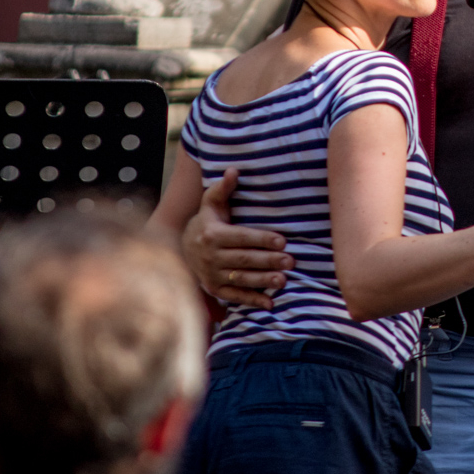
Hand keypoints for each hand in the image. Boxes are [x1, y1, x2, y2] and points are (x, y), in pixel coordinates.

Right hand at [182, 169, 293, 310]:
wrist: (182, 249)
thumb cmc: (206, 222)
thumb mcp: (211, 204)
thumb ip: (223, 188)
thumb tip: (234, 170)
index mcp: (212, 235)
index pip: (242, 237)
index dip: (262, 239)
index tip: (283, 241)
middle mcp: (211, 257)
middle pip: (244, 259)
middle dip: (268, 260)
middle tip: (290, 261)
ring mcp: (212, 275)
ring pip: (241, 279)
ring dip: (263, 281)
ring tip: (283, 280)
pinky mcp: (214, 290)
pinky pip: (235, 297)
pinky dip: (251, 301)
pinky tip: (270, 302)